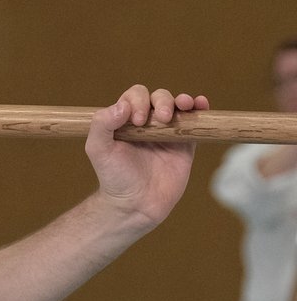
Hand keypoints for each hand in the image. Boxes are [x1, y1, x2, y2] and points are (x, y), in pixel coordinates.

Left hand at [85, 85, 210, 226]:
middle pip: (158, 97)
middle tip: (159, 120)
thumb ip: (102, 125)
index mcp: (124, 121)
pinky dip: (200, 109)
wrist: (136, 204)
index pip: (134, 96)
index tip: (137, 120)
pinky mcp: (185, 145)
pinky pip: (194, 122)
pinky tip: (201, 104)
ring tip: (184, 105)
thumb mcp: (99, 150)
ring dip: (182, 100)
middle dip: (161, 101)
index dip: (137, 101)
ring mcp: (167, 133)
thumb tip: (122, 105)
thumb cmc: (114, 177)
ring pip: (177, 105)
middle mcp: (146, 124)